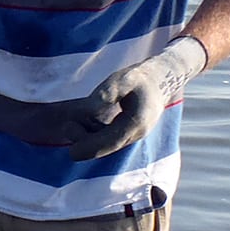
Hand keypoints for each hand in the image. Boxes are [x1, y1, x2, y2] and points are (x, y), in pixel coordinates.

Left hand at [67, 36, 208, 160]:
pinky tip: (80, 123)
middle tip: (67, 127)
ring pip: (106, 145)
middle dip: (85, 142)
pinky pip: (107, 140)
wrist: (161, 81)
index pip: (112, 142)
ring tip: (71, 124)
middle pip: (107, 147)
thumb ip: (110, 90)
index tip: (72, 153)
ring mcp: (132, 135)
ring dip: (87, 138)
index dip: (91, 148)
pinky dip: (92, 135)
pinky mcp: (126, 133)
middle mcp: (135, 133)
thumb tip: (92, 105)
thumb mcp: (126, 77)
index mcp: (137, 122)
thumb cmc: (141, 78)